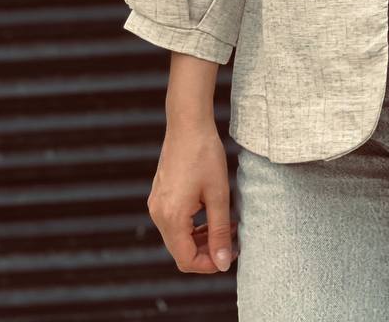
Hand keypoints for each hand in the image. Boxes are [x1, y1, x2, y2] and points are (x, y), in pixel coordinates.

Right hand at [147, 121, 239, 272]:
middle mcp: (158, 214)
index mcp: (171, 217)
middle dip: (207, 251)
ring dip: (201, 238)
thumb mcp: (218, 194)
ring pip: (178, 237)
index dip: (209, 265)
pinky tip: (212, 214)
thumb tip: (223, 263)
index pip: (186, 260)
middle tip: (232, 240)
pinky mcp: (159, 195)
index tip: (230, 255)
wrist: (187, 123)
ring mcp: (156, 204)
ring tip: (226, 226)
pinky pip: (174, 222)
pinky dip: (192, 225)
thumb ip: (220, 231)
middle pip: (181, 251)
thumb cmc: (205, 154)